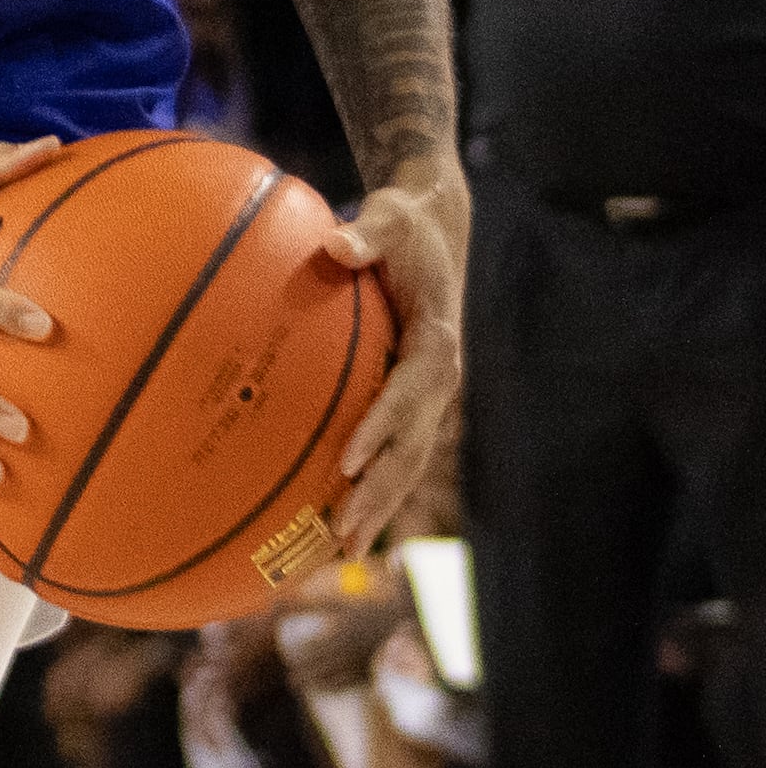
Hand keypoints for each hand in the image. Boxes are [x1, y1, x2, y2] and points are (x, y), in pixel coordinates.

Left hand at [314, 171, 466, 553]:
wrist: (434, 227)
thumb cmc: (405, 224)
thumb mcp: (391, 218)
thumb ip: (366, 234)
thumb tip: (338, 243)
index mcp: (437, 344)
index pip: (410, 395)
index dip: (382, 429)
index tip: (349, 459)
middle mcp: (438, 380)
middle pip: (410, 448)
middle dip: (378, 493)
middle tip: (340, 532)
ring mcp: (427, 397)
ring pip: (404, 462)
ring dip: (375, 506)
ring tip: (338, 549)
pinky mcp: (411, 400)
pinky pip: (389, 449)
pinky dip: (367, 484)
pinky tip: (329, 515)